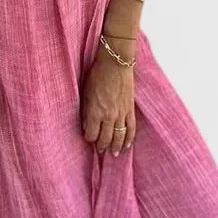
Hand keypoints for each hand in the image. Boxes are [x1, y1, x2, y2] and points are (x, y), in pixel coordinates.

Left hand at [80, 37, 135, 155]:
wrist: (115, 64)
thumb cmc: (97, 76)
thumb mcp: (86, 93)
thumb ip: (86, 111)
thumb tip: (86, 125)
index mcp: (96, 112)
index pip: (91, 134)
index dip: (89, 138)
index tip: (88, 138)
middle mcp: (109, 116)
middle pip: (106, 138)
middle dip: (102, 145)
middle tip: (100, 149)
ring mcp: (121, 114)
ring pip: (120, 136)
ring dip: (117, 146)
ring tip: (114, 153)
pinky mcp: (130, 109)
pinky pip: (131, 128)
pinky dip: (130, 138)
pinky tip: (127, 145)